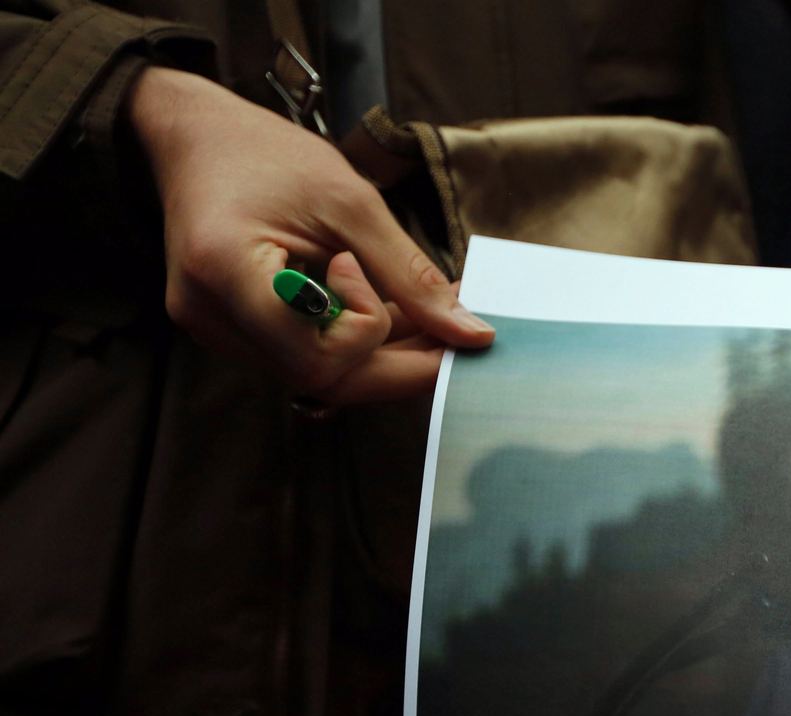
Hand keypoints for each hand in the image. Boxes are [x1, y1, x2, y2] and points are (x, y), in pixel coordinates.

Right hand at [126, 67, 493, 404]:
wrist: (198, 138)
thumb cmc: (267, 155)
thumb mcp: (351, 202)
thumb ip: (410, 274)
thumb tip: (470, 335)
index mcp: (224, 272)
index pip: (313, 356)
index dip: (366, 333)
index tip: (373, 272)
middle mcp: (209, 315)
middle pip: (320, 379)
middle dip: (398, 365)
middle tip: (457, 339)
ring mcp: (215, 329)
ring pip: (316, 375)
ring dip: (381, 355)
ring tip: (429, 318)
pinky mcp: (232, 331)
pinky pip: (302, 356)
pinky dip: (352, 344)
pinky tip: (391, 315)